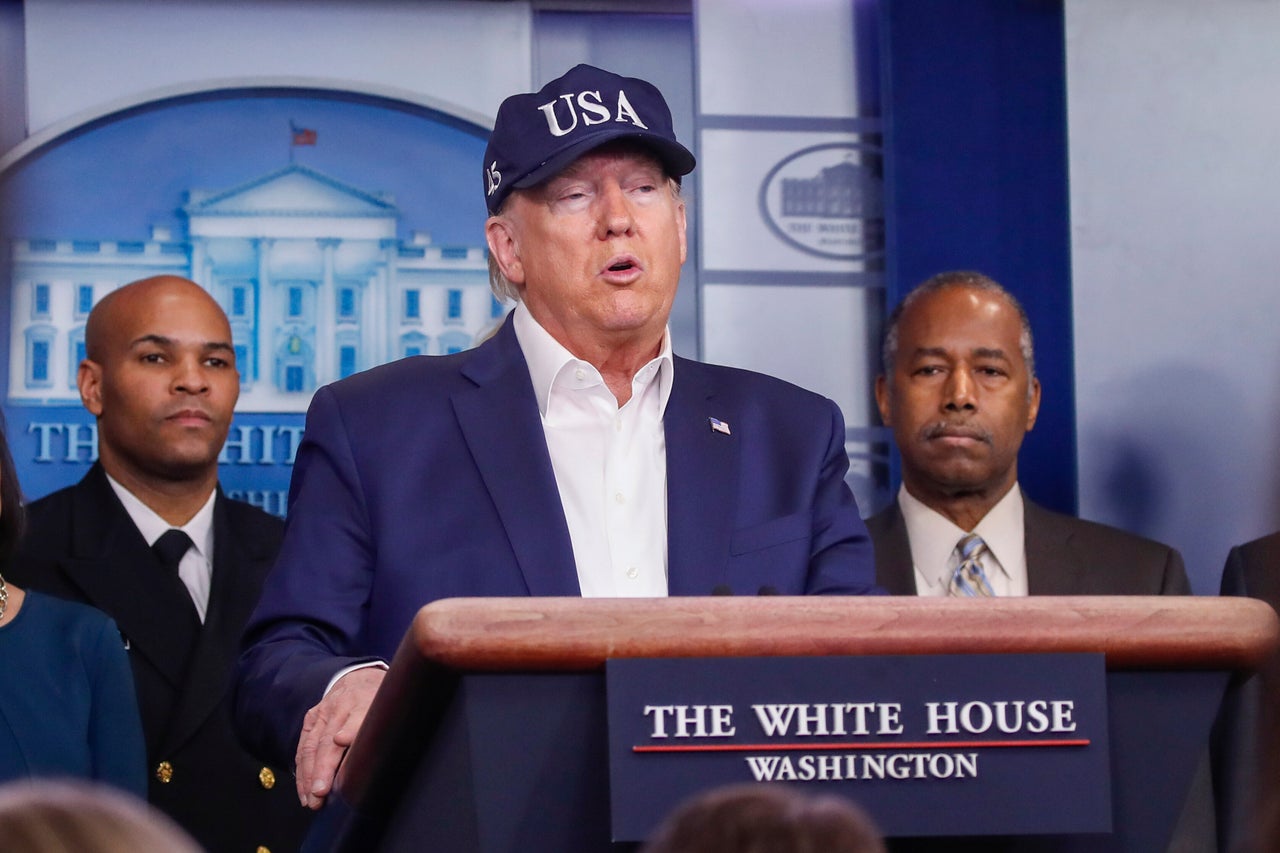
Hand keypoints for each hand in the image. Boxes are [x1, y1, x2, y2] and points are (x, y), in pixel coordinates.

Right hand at [295, 666, 385, 809]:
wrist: (360, 677)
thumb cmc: (380, 699)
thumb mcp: (392, 706)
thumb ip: (388, 726)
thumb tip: (382, 754)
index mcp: (366, 700)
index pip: (358, 719)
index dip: (349, 732)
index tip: (341, 742)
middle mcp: (342, 706)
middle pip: (328, 740)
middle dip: (323, 768)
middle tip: (321, 793)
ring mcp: (323, 711)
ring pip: (311, 746)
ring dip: (309, 775)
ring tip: (312, 800)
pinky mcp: (311, 718)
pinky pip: (303, 747)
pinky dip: (302, 771)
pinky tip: (305, 790)